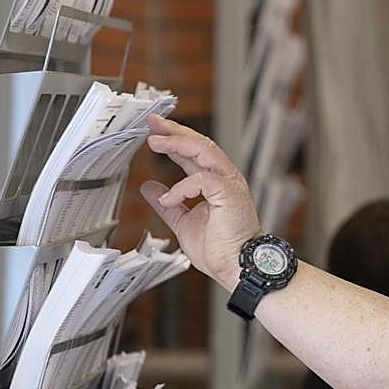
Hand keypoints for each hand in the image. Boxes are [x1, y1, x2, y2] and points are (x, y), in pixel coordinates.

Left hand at [140, 115, 261, 290]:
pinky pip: (202, 179)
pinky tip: (169, 198)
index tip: (153, 131)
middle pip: (199, 144)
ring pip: (203, 151)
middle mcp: (224, 178)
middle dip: (174, 131)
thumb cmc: (221, 250)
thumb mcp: (184, 223)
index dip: (173, 140)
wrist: (238, 267)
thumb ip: (169, 205)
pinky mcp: (229, 193)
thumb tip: (150, 189)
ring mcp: (229, 184)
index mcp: (215, 183)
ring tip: (155, 142)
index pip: (193, 153)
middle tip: (152, 122)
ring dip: (177, 144)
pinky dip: (181, 187)